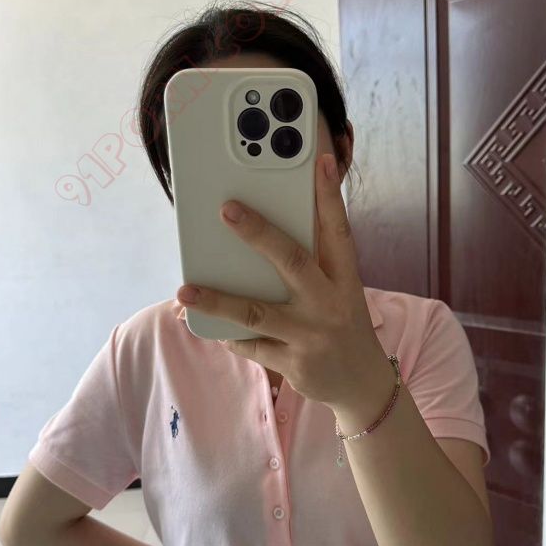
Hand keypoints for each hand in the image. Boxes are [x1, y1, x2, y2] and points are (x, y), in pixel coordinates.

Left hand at [176, 152, 387, 409]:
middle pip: (293, 261)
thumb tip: (265, 236)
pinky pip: (250, 345)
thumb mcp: (341, 293)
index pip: (338, 231)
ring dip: (218, 301)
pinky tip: (204, 323)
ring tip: (184, 291)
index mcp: (345, 280)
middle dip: (259, 234)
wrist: (361, 384)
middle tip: (227, 210)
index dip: (329, 196)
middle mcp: (330, 304)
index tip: (318, 161)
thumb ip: (315, 266)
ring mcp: (311, 335)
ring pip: (257, 313)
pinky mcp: (294, 363)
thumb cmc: (341, 326)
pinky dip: (227, 334)